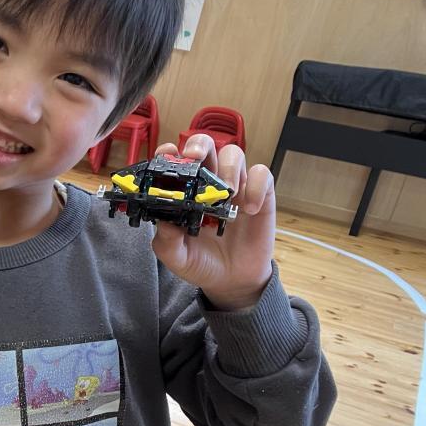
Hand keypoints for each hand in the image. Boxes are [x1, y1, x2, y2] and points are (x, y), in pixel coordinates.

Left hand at [149, 134, 274, 309]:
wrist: (233, 280)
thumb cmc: (202, 262)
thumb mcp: (178, 258)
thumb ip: (167, 242)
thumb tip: (163, 222)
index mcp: (185, 191)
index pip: (176, 162)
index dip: (170, 153)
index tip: (166, 153)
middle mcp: (209, 183)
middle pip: (205, 147)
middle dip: (199, 145)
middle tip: (195, 158)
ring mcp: (235, 187)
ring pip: (233, 155)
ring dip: (229, 168)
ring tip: (227, 193)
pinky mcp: (260, 195)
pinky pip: (262, 176)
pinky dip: (256, 186)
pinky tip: (249, 209)